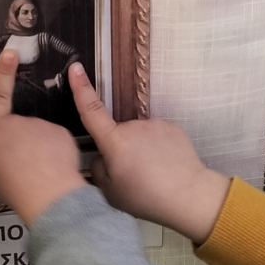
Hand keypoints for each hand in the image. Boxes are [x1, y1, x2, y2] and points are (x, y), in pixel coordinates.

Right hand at [0, 49, 84, 224]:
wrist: (45, 191)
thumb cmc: (12, 185)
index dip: (3, 72)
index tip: (10, 53)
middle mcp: (18, 122)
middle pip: (21, 127)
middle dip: (23, 143)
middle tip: (22, 166)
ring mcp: (42, 124)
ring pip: (41, 135)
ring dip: (40, 149)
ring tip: (38, 171)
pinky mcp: (62, 132)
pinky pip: (58, 141)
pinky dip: (56, 152)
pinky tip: (54, 168)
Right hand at [68, 67, 229, 244]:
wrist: (188, 195)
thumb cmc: (145, 197)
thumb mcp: (110, 192)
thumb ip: (98, 170)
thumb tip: (101, 157)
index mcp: (115, 141)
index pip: (91, 110)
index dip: (81, 88)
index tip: (75, 67)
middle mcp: (134, 126)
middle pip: (118, 135)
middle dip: (120, 150)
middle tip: (132, 177)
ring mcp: (155, 124)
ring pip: (138, 136)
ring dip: (140, 150)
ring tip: (151, 174)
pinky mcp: (172, 127)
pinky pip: (156, 136)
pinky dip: (157, 148)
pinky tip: (164, 166)